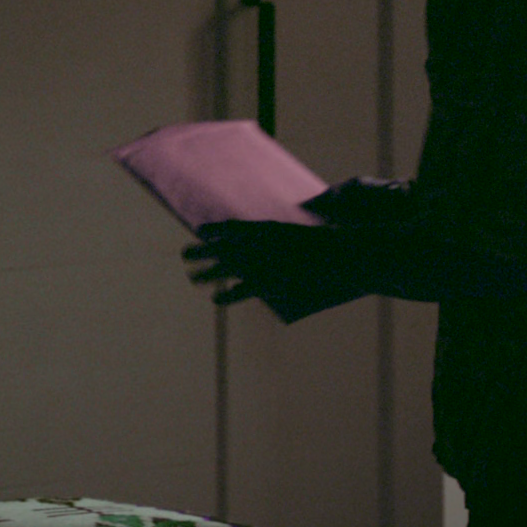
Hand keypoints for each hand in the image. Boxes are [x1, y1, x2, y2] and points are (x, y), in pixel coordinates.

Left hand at [182, 220, 364, 318]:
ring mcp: (264, 262)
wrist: (343, 253)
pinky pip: (242, 289)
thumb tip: (281, 240)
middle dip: (202, 250)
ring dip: (206, 272)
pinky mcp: (271, 281)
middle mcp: (260, 243)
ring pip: (225, 267)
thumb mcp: (306, 234)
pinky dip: (228, 295)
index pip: (234, 227)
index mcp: (268, 227)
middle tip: (184, 253)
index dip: (216, 229)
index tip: (201, 231)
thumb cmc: (329, 244)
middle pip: (223, 246)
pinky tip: (215, 300)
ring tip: (190, 276)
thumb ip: (288, 238)